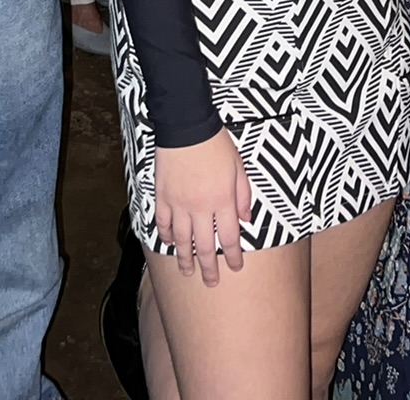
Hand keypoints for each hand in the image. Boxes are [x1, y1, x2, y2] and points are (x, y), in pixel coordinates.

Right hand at [154, 129, 251, 285]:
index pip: (229, 238)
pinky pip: (163, 222)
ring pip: (182, 239)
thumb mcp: (239, 166)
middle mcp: (200, 208)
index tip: (234, 268)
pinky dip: (166, 234)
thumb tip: (247, 219)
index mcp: (223, 201)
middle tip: (210, 283)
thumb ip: (243, 195)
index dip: (232, 256)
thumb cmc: (216, 144)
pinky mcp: (163, 196)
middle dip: (208, 268)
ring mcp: (179, 204)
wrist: (186, 125)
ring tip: (187, 272)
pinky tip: (170, 243)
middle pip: (204, 246)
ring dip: (185, 258)